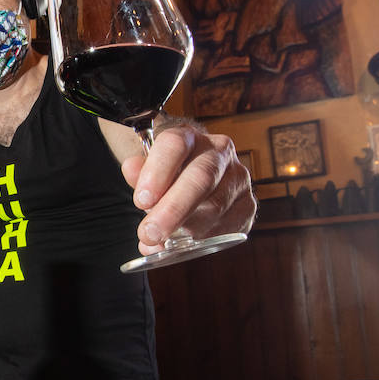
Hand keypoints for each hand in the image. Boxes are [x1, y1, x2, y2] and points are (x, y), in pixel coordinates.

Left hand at [121, 118, 255, 254]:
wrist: (198, 180)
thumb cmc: (169, 175)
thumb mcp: (149, 170)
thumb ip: (138, 172)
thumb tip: (131, 168)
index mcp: (189, 136)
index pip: (174, 145)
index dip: (157, 173)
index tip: (141, 200)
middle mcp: (219, 152)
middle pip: (200, 178)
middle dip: (173, 209)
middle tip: (151, 233)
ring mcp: (238, 178)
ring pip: (214, 207)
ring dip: (186, 229)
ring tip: (163, 241)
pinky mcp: (247, 205)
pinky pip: (227, 226)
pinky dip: (203, 239)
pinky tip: (186, 243)